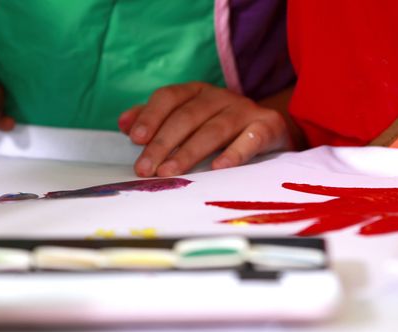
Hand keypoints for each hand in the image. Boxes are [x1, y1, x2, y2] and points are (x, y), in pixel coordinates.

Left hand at [118, 82, 291, 176]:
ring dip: (189, 151)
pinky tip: (218, 168)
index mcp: (197, 92)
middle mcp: (220, 97)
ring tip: (169, 172)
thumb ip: (156, 119)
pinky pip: (252, 138)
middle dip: (163, 143)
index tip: (134, 138)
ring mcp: (245, 110)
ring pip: (214, 129)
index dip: (151, 116)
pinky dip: (235, 153)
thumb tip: (124, 124)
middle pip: (187, 116)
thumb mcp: (188, 119)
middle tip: (145, 169)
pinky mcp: (269, 126)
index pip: (169, 97)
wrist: (273, 128)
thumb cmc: (221, 126)